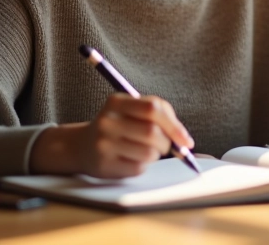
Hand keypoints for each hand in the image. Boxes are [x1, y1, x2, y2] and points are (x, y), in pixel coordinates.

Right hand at [75, 93, 193, 177]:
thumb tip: (185, 140)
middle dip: (167, 142)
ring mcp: (104, 143)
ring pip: (149, 152)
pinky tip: (131, 159)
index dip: (174, 125)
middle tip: (164, 145)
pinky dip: (143, 165)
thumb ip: (159, 115)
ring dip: (155, 155)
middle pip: (152, 132)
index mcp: (116, 101)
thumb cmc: (118, 127)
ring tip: (144, 150)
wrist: (81, 146)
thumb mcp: (132, 111)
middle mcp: (107, 121)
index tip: (186, 140)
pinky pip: (139, 168)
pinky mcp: (105, 164)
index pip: (152, 108)